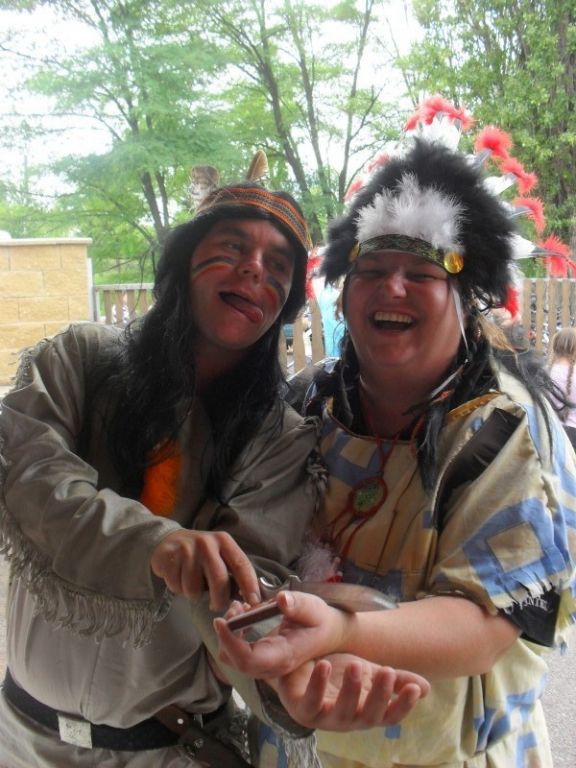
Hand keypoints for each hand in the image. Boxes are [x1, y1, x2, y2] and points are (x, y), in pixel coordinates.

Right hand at [150, 530, 259, 610]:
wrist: (169, 540)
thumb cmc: (200, 554)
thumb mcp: (219, 555)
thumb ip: (233, 572)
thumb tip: (249, 598)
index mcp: (224, 541)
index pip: (241, 564)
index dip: (249, 585)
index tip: (254, 602)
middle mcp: (207, 543)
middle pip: (219, 580)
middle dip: (219, 599)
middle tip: (216, 605)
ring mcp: (187, 549)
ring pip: (194, 588)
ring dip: (194, 594)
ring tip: (192, 583)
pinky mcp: (170, 557)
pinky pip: (177, 587)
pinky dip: (179, 589)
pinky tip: (179, 578)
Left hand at [215, 591, 351, 676]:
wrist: (329, 633)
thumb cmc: (321, 620)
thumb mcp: (314, 608)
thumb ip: (298, 605)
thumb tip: (281, 599)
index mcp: (283, 657)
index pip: (248, 659)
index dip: (230, 642)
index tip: (220, 620)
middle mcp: (271, 666)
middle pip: (234, 661)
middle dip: (226, 634)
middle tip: (236, 606)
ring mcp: (265, 665)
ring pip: (232, 658)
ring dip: (228, 633)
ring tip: (239, 607)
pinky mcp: (261, 657)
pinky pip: (238, 652)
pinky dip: (234, 633)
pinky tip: (244, 614)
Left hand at [270, 654, 429, 730]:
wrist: (302, 663)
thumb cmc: (337, 672)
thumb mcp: (368, 672)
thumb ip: (395, 679)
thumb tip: (426, 688)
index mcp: (366, 711)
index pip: (390, 715)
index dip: (403, 706)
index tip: (414, 689)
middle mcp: (348, 719)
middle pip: (368, 716)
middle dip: (379, 695)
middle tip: (387, 671)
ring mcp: (324, 717)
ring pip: (341, 713)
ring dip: (351, 690)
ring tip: (357, 665)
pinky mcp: (302, 709)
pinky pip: (310, 702)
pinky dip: (318, 686)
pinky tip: (325, 666)